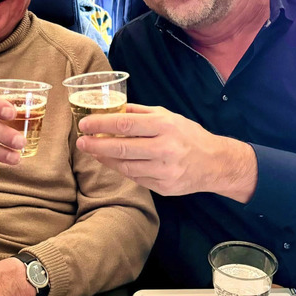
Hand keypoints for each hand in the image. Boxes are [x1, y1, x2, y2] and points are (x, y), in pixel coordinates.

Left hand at [75, 103, 257, 201]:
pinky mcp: (164, 187)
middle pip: (122, 148)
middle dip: (96, 145)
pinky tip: (111, 162)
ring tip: (92, 152)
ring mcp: (164, 171)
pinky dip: (120, 170)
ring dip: (105, 159)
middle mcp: (165, 149)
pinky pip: (135, 178)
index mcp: (165, 126)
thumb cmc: (188, 135)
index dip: (101, 125)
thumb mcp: (168, 116)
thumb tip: (112, 108)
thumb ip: (140, 113)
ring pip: (126, 167)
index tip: (84, 125)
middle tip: (81, 141)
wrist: (215, 163)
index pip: (125, 125)